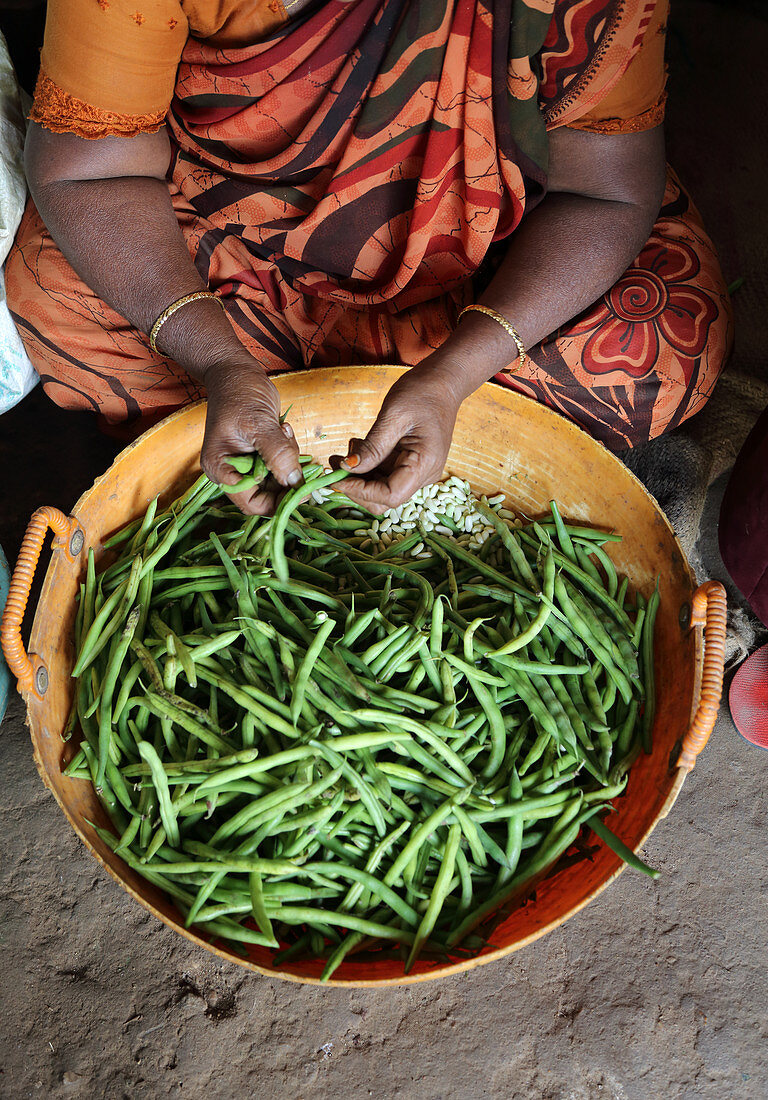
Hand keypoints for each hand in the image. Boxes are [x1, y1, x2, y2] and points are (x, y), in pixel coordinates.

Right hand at [200, 358, 301, 513]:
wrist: (236, 371)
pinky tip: (282, 430)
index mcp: (222, 470)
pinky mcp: (259, 455)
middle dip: (287, 478)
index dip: (279, 501)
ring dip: (289, 461)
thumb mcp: (258, 423)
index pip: (253, 504)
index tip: (302, 486)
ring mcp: (246, 465)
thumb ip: (277, 454)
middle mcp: (231, 472)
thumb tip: (295, 483)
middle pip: (268, 495)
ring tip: (283, 433)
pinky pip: (281, 465)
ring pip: (278, 480)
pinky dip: (289, 452)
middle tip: (295, 452)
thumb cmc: (239, 392)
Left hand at [331, 362, 462, 512]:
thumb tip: (347, 468)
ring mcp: (418, 473)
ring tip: (351, 447)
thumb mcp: (393, 416)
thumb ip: (372, 447)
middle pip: (384, 500)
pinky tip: (361, 446)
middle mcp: (424, 476)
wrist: (443, 383)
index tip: (336, 475)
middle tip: (336, 462)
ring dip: (360, 476)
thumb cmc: (422, 393)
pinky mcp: (411, 466)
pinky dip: (368, 467)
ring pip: (382, 490)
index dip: (359, 491)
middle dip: (356, 486)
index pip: (389, 496)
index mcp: (424, 464)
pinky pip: (385, 477)